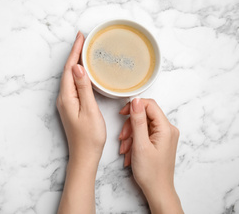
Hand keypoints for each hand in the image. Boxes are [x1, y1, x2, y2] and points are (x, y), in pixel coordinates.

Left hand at [57, 31, 105, 213]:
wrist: (84, 156)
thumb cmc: (90, 137)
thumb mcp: (90, 110)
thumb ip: (84, 88)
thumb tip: (78, 67)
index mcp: (67, 97)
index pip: (69, 69)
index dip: (75, 52)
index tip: (81, 37)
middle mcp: (63, 98)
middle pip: (68, 71)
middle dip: (75, 54)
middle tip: (84, 39)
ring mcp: (66, 103)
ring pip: (70, 77)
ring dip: (76, 62)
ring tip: (85, 50)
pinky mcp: (70, 106)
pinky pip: (73, 84)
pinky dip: (78, 74)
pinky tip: (84, 72)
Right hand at [119, 98, 183, 213]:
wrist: (157, 190)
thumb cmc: (151, 172)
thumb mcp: (140, 144)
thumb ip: (138, 121)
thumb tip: (136, 100)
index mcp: (166, 128)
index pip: (150, 105)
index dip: (134, 106)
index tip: (122, 113)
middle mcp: (168, 130)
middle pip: (144, 115)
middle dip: (130, 125)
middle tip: (123, 138)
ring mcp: (164, 136)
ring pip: (142, 125)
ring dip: (130, 135)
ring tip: (125, 149)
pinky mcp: (159, 141)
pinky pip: (144, 133)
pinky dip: (134, 140)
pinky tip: (129, 152)